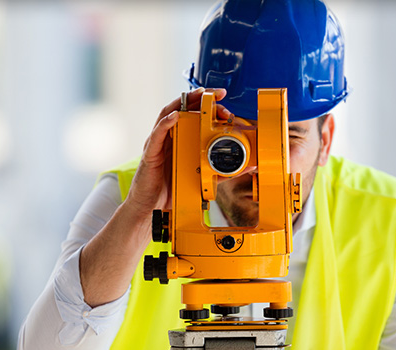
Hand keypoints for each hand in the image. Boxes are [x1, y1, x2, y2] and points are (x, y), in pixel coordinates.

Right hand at [124, 88, 232, 216]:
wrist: (151, 207)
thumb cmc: (170, 191)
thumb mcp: (201, 178)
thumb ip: (220, 171)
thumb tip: (244, 167)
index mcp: (180, 141)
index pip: (193, 116)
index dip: (208, 105)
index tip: (224, 100)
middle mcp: (168, 138)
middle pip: (183, 109)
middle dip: (200, 98)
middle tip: (218, 96)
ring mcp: (158, 143)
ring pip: (169, 114)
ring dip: (184, 102)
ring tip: (198, 95)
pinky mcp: (150, 153)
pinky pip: (157, 134)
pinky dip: (166, 123)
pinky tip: (175, 116)